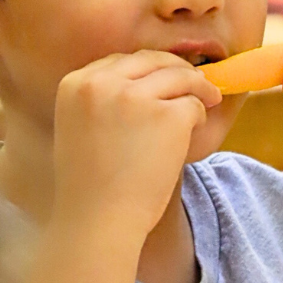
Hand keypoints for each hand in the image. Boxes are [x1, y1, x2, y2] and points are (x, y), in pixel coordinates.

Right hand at [52, 51, 221, 236]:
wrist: (97, 221)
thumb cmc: (90, 186)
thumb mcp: (79, 129)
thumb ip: (102, 100)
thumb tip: (144, 82)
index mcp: (75, 83)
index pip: (120, 60)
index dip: (148, 68)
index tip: (163, 78)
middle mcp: (102, 83)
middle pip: (152, 60)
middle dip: (177, 69)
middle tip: (197, 82)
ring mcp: (135, 97)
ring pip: (180, 77)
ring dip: (197, 89)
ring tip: (207, 102)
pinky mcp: (167, 115)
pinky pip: (193, 104)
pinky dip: (199, 117)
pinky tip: (193, 133)